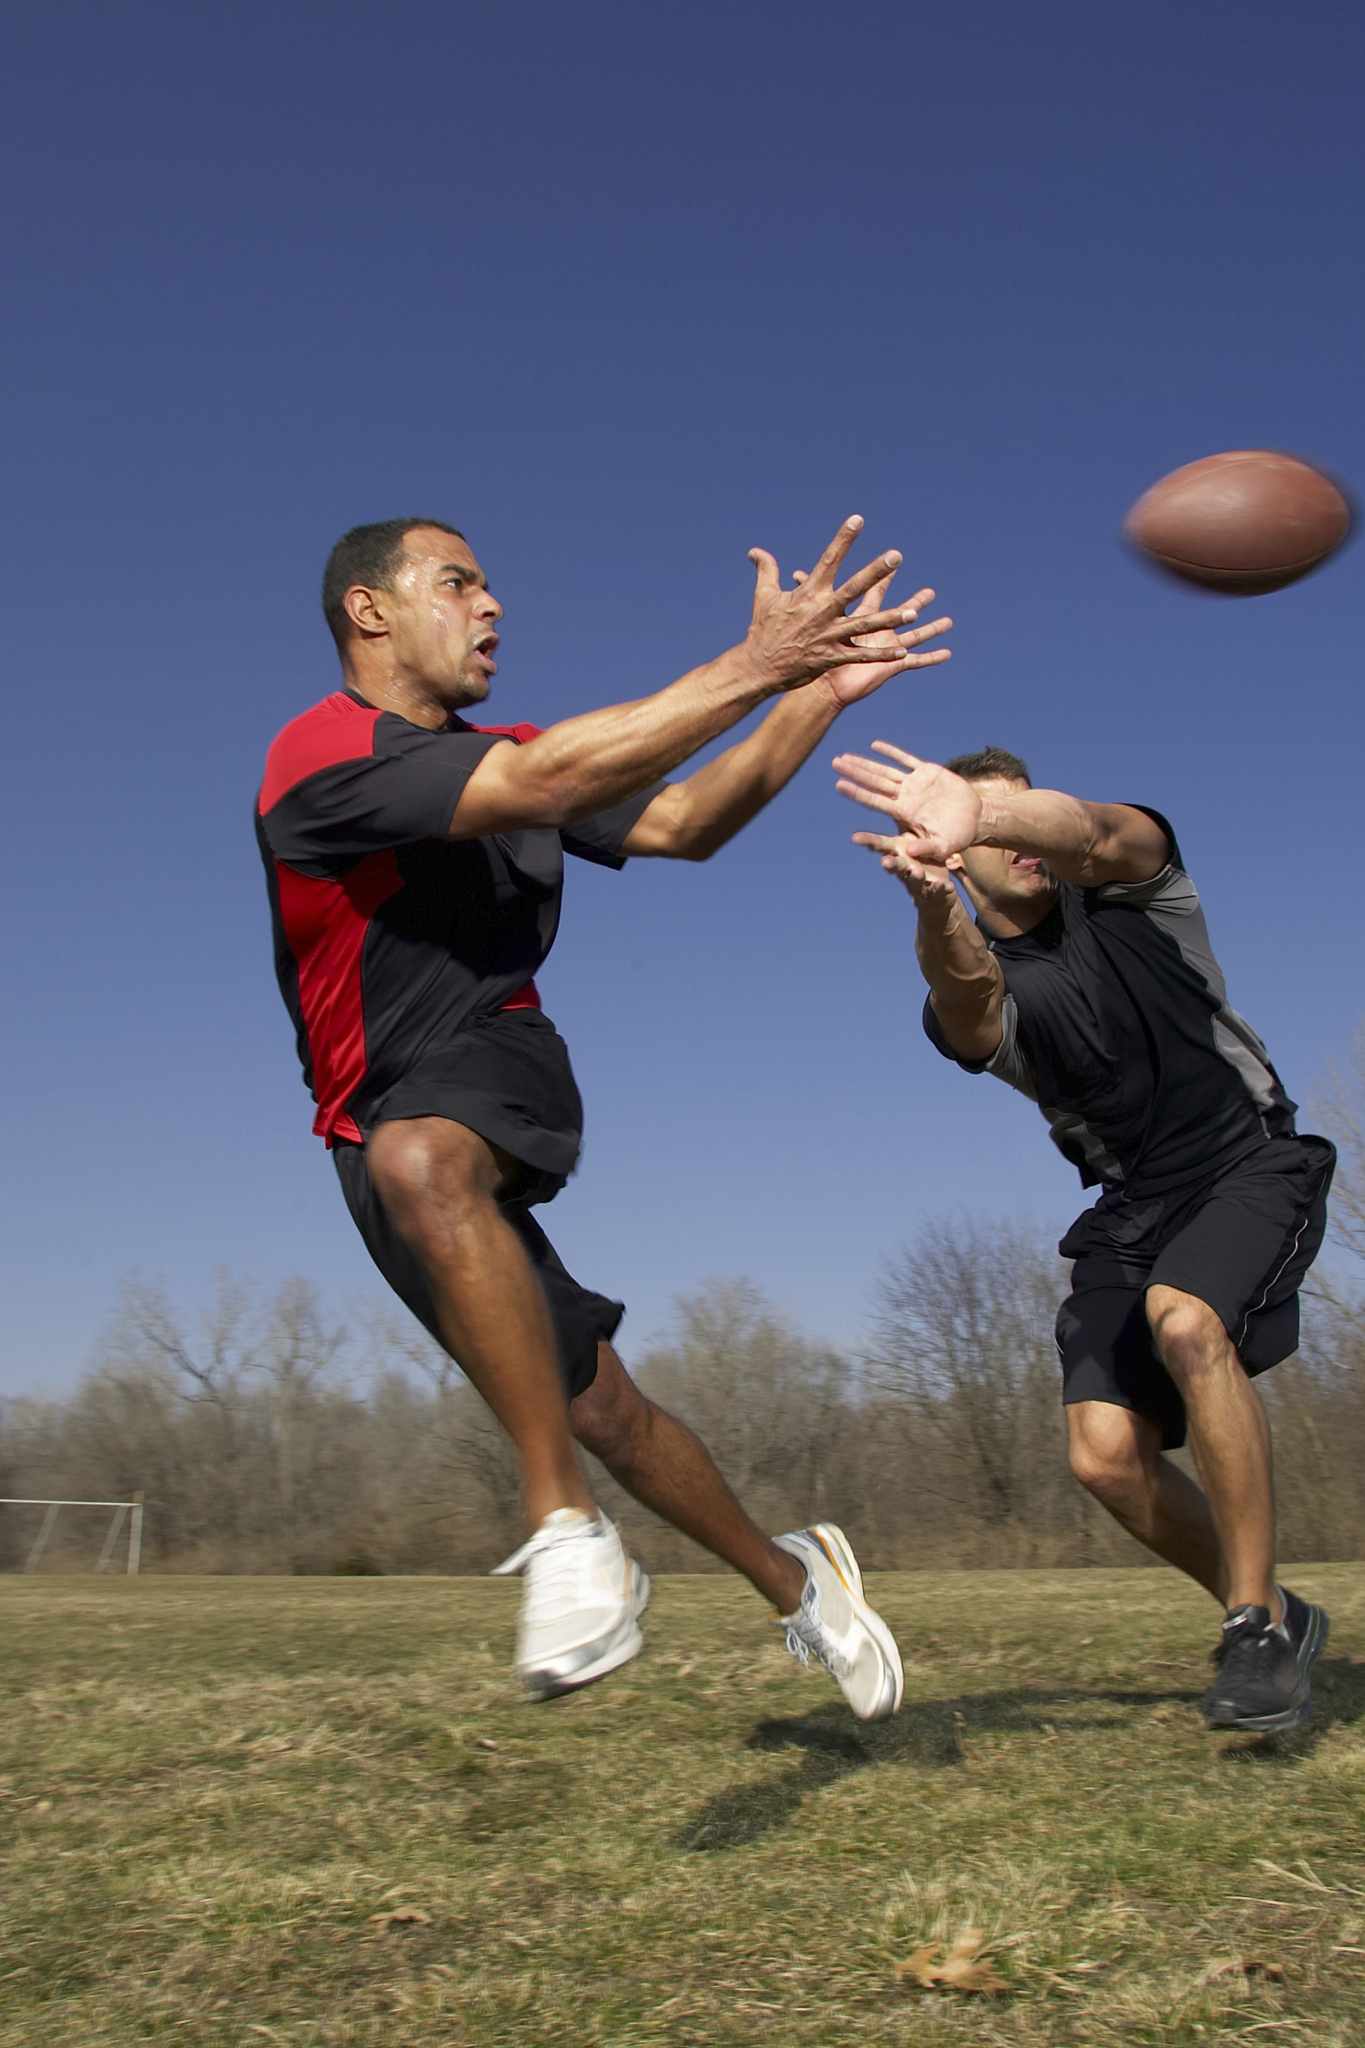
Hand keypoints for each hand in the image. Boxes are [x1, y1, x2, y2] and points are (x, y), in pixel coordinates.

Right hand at [744, 516, 950, 692]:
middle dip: (875, 572)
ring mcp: (828, 636)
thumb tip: (755, 551)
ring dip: (889, 619)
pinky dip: (880, 656)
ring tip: (913, 612)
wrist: (758, 668)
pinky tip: (901, 653)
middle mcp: (822, 612)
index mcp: (808, 594)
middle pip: (853, 588)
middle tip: (895, 556)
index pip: (829, 560)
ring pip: (864, 624)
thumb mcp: (764, 597)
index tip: (857, 519)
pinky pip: (860, 656)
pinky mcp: (831, 657)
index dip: (843, 539)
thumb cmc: (762, 630)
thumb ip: (766, 571)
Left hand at [791, 570, 950, 706]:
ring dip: (930, 628)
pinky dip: (931, 657)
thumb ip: (808, 594)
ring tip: (948, 621)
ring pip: (913, 635)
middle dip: (914, 602)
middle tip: (930, 592)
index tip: (893, 561)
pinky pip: (915, 661)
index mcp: (860, 619)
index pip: (874, 593)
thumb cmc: (813, 652)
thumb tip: (795, 573)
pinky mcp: (890, 664)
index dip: (882, 578)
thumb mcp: (815, 616)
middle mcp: (875, 632)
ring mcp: (884, 648)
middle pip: (899, 612)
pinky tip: (947, 654)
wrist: (820, 684)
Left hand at [833, 741, 982, 861]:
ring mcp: (915, 783)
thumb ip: (928, 848)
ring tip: (845, 757)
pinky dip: (892, 752)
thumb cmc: (958, 836)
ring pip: (886, 770)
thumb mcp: (943, 846)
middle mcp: (905, 797)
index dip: (858, 793)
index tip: (839, 785)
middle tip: (835, 763)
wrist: (975, 819)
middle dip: (855, 772)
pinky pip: (907, 760)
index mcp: (905, 813)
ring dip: (866, 763)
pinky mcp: (929, 772)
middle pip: (875, 782)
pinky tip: (875, 746)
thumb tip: (912, 852)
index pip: (875, 801)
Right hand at [852, 830, 959, 921]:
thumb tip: (886, 800)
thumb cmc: (922, 860)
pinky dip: (943, 889)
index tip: (855, 837)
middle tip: (886, 861)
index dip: (868, 842)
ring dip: (915, 877)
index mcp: (898, 853)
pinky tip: (948, 886)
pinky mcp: (936, 892)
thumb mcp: (912, 841)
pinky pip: (939, 891)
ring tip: (917, 872)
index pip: (881, 847)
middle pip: (895, 866)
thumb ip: (902, 826)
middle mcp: (906, 869)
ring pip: (915, 881)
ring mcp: (920, 882)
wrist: (939, 891)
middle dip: (891, 864)